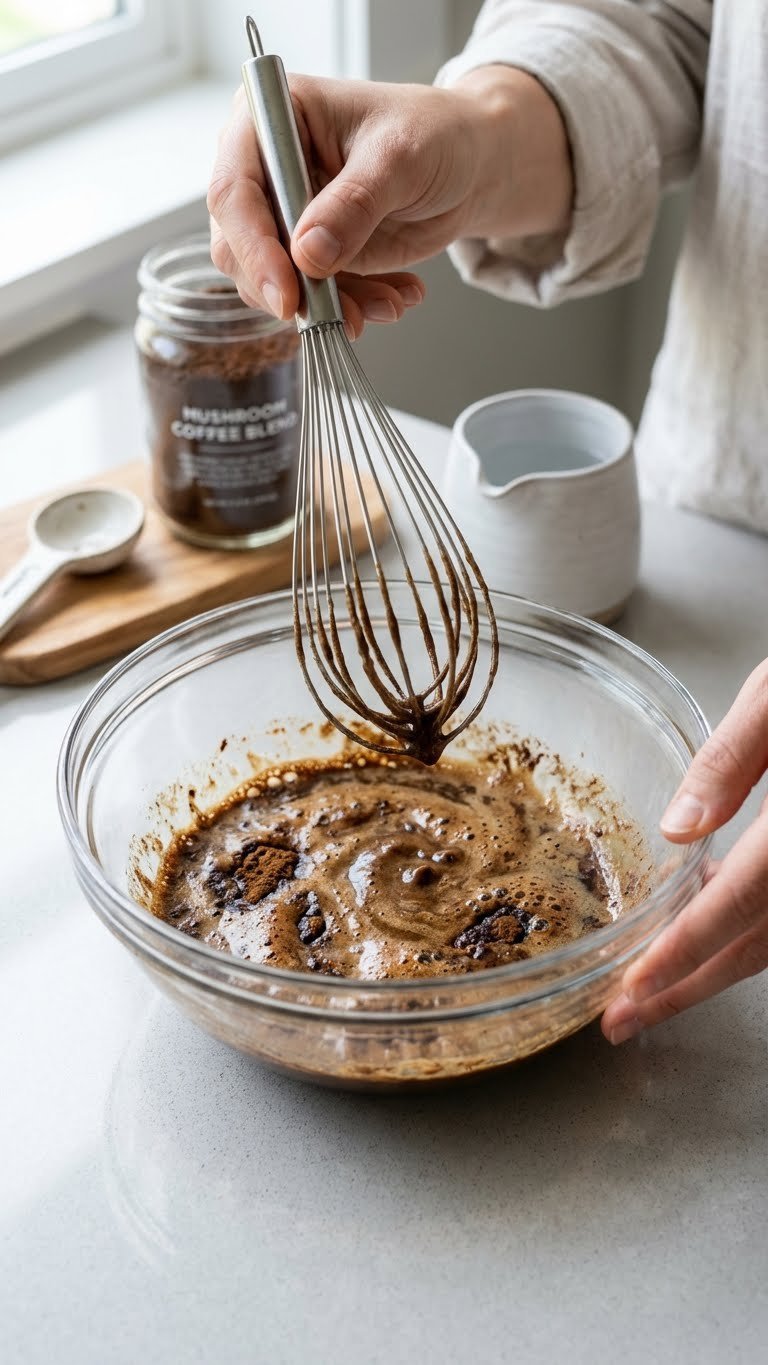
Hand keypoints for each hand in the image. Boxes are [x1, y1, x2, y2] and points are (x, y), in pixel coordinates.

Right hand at [207, 68, 571, 337]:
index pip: (235, 189)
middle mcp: (265, 169)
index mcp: (270, 118)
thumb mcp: (399, 159)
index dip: (253, 247)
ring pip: (272, 282)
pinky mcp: (309, 254)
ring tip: (387, 302)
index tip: (287, 293)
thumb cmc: (434, 134)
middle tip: (339, 315)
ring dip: (328, 306)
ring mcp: (284, 215)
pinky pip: (310, 297)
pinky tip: (393, 297)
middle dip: (289, 290)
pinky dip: (351, 308)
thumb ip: (353, 205)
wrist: (468, 164)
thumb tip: (308, 255)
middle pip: (238, 245)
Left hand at [603, 661, 767, 1042]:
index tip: (632, 990)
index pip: (738, 904)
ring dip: (716, 968)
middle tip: (623, 1019)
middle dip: (686, 989)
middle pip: (759, 947)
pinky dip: (751, 932)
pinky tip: (713, 923)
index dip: (682, 954)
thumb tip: (678, 827)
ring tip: (653, 986)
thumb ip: (731, 759)